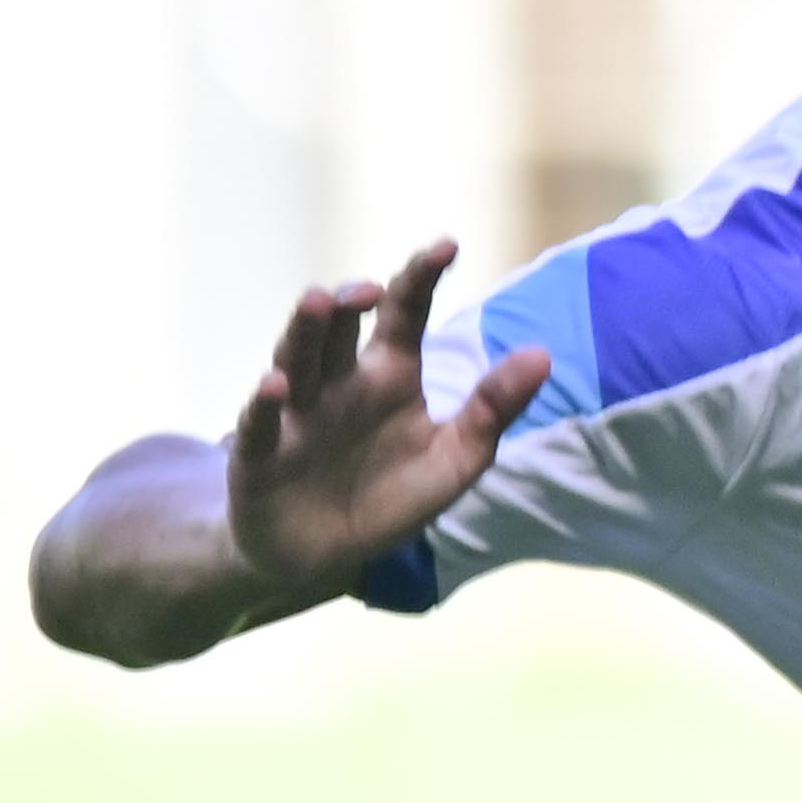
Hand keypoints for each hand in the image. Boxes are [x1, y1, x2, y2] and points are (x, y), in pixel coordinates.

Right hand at [228, 241, 545, 602]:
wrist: (324, 557)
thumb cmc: (388, 499)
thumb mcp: (453, 461)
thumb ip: (493, 410)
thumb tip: (542, 354)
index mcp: (388, 374)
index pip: (403, 313)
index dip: (421, 277)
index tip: (447, 245)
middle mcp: (337, 382)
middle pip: (338, 327)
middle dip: (347, 300)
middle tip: (368, 289)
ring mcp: (295, 413)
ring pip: (295, 358)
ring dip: (305, 330)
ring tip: (317, 302)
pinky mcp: (259, 454)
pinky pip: (259, 424)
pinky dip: (264, 403)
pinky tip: (275, 387)